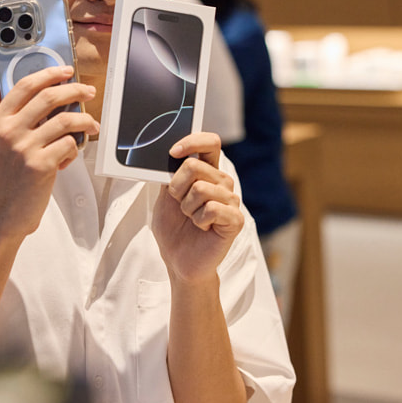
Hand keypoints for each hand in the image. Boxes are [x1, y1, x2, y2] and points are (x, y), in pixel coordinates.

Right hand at [0, 66, 98, 238]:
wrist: (0, 214)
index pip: (24, 86)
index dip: (48, 74)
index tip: (65, 71)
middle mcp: (9, 132)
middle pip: (48, 97)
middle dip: (74, 89)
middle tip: (87, 91)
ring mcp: (25, 148)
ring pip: (65, 120)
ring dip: (84, 119)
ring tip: (92, 123)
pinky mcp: (41, 165)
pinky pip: (69, 144)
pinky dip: (75, 147)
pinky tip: (72, 153)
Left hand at [151, 132, 243, 283]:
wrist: (178, 261)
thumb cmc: (173, 229)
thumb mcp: (165, 196)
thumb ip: (170, 174)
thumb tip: (171, 154)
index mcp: (207, 173)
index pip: (210, 143)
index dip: (192, 141)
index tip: (173, 152)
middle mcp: (222, 183)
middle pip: (195, 166)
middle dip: (177, 188)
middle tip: (180, 205)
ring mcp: (231, 201)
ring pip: (201, 188)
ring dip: (187, 208)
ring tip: (192, 219)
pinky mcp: (236, 219)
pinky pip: (212, 208)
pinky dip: (199, 220)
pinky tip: (203, 228)